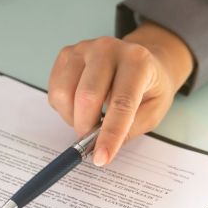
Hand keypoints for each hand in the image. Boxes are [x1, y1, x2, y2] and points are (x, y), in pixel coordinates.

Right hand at [47, 22, 193, 165]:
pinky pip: (55, 91)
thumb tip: (98, 145)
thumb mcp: (152, 112)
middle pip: (87, 96)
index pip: (121, 103)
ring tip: (88, 120)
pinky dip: (64, 109)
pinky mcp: (67, 55)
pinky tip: (79, 107)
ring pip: (64, 94)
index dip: (110, 134)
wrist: (143, 59)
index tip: (101, 159)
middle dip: (85, 127)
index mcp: (138, 61)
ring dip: (73, 118)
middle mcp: (109, 48)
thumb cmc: (148, 87)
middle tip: (91, 142)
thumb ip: (128, 129)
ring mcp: (84, 49)